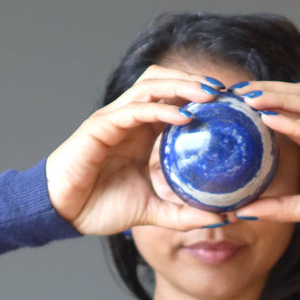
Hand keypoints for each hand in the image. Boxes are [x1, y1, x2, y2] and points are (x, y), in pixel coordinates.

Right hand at [45, 66, 219, 234]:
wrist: (66, 213)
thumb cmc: (101, 206)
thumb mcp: (153, 212)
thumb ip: (184, 213)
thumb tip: (221, 218)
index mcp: (144, 131)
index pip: (175, 100)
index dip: (202, 97)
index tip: (232, 105)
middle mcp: (131, 118)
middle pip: (165, 82)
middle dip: (195, 82)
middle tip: (226, 92)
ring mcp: (115, 118)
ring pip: (151, 86)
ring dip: (181, 86)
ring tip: (209, 95)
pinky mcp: (100, 126)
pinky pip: (134, 110)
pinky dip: (159, 109)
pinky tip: (183, 117)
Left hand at [233, 82, 299, 244]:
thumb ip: (282, 207)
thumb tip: (246, 210)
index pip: (286, 117)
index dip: (260, 110)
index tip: (230, 110)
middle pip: (294, 101)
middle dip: (263, 95)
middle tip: (232, 94)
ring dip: (276, 100)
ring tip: (248, 98)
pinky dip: (297, 122)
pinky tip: (273, 119)